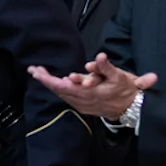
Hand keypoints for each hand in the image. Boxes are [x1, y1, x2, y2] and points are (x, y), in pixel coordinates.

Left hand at [29, 53, 157, 119]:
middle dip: (45, 80)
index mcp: (89, 93)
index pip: (64, 87)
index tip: (39, 73)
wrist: (131, 109)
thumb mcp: (119, 76)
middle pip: (59, 90)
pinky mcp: (83, 106)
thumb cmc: (125, 90)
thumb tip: (100, 56)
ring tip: (37, 73)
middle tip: (33, 70)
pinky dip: (57, 89)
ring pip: (61, 94)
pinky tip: (51, 82)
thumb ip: (106, 67)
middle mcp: (83, 100)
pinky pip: (66, 97)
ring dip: (49, 84)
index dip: (50, 80)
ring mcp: (82, 104)